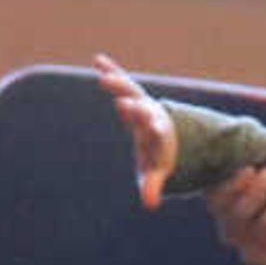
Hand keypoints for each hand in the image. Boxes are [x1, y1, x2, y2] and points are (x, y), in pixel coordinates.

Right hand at [92, 54, 178, 207]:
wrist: (167, 134)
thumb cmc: (159, 157)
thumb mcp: (155, 173)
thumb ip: (152, 186)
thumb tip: (151, 205)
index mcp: (159, 135)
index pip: (155, 131)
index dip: (150, 127)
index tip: (148, 126)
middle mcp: (152, 115)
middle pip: (144, 109)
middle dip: (135, 107)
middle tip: (124, 103)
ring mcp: (142, 102)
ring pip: (132, 90)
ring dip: (120, 83)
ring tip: (103, 77)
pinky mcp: (132, 95)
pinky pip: (122, 81)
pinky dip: (112, 71)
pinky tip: (97, 59)